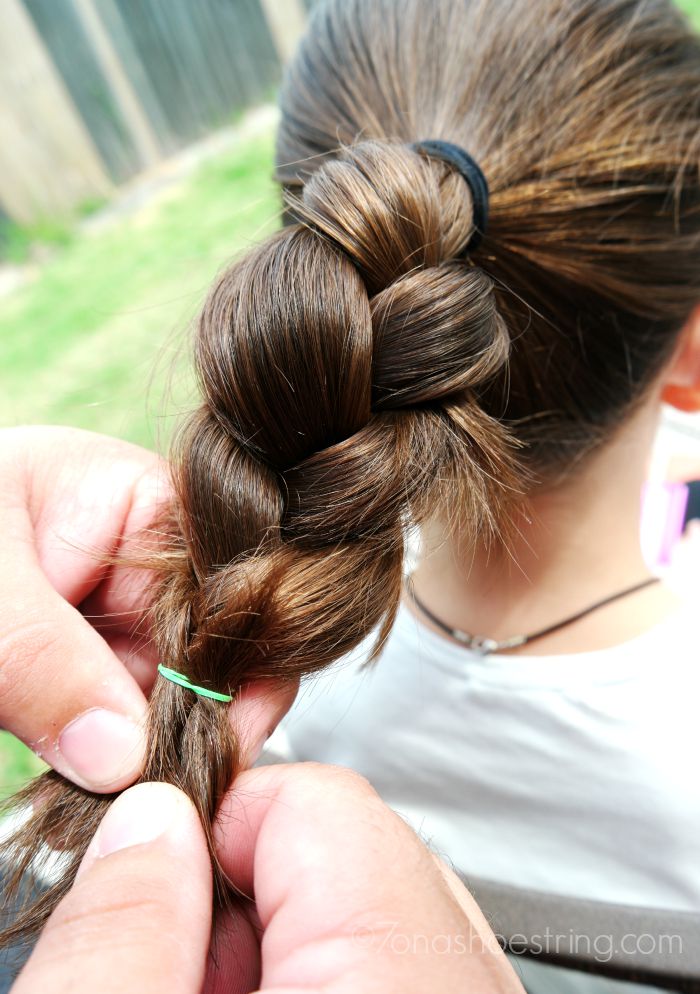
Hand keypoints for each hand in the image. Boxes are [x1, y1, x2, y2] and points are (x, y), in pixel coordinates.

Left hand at [0, 425, 293, 792]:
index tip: (218, 741)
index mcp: (138, 500)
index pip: (231, 580)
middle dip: (192, 718)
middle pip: (212, 645)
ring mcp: (108, 618)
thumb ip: (45, 661)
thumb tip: (123, 755)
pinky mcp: (78, 670)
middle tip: (160, 789)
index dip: (239, 658)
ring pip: (169, 695)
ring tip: (119, 794)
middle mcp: (137, 560)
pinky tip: (93, 784)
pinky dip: (112, 765)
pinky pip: (121, 725)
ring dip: (149, 752)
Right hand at [12, 768, 522, 993]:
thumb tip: (150, 821)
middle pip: (353, 855)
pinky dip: (322, 976)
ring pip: (371, 915)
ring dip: (278, 949)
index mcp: (396, 977)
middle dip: (245, 897)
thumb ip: (128, 928)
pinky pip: (399, 962)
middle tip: (183, 969)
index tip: (158, 875)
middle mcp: (464, 987)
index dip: (215, 826)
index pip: (318, 804)